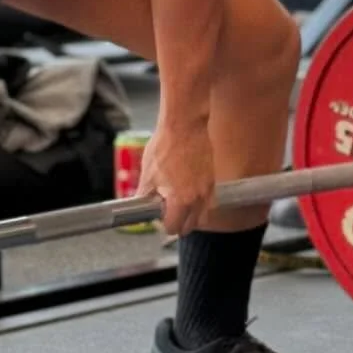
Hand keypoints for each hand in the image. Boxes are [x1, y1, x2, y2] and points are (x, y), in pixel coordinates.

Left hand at [139, 121, 216, 235]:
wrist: (185, 124)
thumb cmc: (165, 146)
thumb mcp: (148, 173)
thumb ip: (144, 195)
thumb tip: (140, 206)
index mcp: (181, 200)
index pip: (173, 227)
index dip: (163, 225)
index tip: (157, 217)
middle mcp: (198, 199)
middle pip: (191, 226)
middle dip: (178, 224)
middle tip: (166, 213)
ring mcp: (208, 189)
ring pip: (203, 215)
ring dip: (192, 216)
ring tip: (178, 205)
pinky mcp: (213, 179)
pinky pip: (209, 201)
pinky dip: (200, 204)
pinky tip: (188, 192)